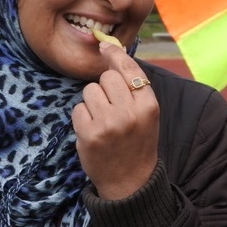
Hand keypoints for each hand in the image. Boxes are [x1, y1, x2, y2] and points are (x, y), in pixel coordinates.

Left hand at [72, 41, 158, 199]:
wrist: (131, 180)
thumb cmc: (138, 141)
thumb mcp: (147, 114)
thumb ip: (135, 88)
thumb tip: (113, 54)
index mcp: (148, 105)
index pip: (130, 70)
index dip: (115, 55)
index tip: (105, 46)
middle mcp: (130, 112)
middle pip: (107, 78)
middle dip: (105, 87)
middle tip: (111, 105)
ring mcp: (108, 124)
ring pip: (89, 91)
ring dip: (92, 101)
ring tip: (103, 119)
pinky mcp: (89, 135)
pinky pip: (78, 109)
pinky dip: (82, 117)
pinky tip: (93, 130)